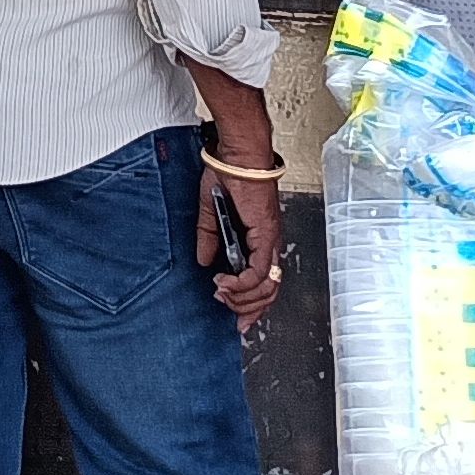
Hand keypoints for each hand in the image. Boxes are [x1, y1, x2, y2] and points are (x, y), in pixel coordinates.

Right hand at [194, 144, 283, 330]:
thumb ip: (209, 237)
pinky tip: (226, 282)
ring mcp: (270, 241)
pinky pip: (258, 271)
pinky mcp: (266, 236)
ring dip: (243, 298)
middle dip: (248, 309)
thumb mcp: (211, 211)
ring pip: (267, 287)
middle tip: (228, 310)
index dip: (253, 304)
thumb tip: (204, 260)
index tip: (239, 318)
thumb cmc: (230, 174)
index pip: (264, 282)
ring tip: (223, 294)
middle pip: (269, 292)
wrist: (238, 156)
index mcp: (260, 238)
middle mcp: (269, 243)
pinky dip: (242, 283)